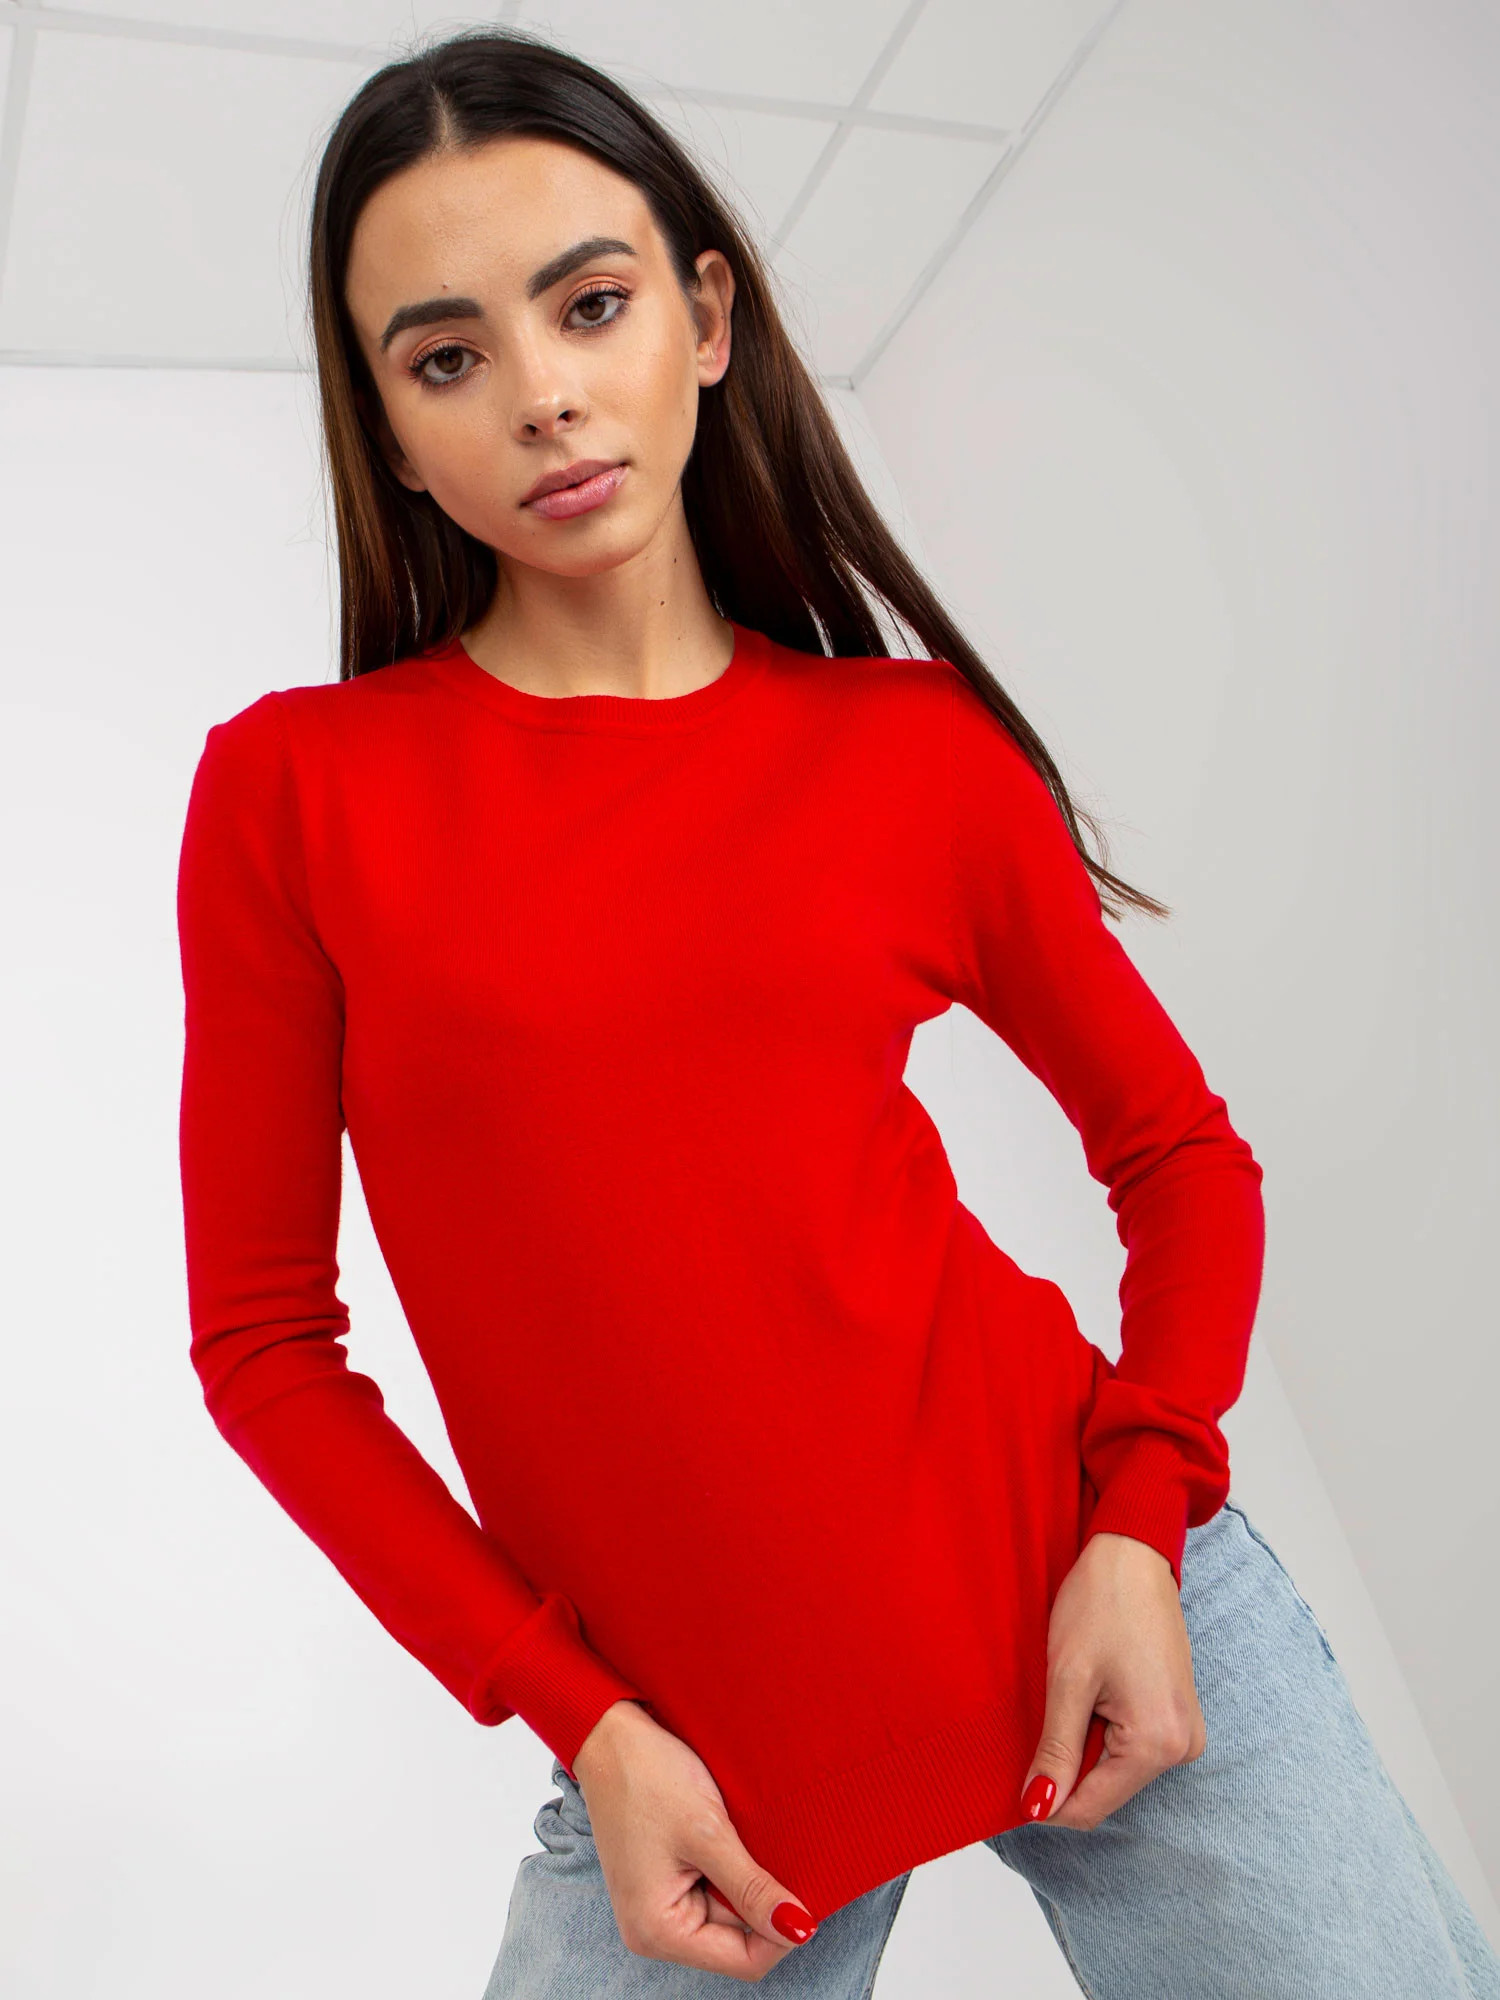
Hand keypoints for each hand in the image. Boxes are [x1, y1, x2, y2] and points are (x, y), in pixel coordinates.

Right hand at [570, 1699, 818, 1981]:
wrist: (610, 1734)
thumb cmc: (647, 1777)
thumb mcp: (708, 1833)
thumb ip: (752, 1888)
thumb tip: (798, 1930)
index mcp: (658, 1931)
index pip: (744, 1961)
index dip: (782, 1932)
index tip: (810, 1893)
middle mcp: (656, 1929)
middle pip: (738, 1940)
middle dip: (764, 1903)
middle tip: (780, 1853)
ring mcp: (660, 1905)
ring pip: (730, 1914)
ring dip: (749, 1882)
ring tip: (752, 1838)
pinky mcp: (667, 1881)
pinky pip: (716, 1891)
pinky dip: (734, 1869)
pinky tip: (736, 1837)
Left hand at [1018, 1531, 1206, 1830]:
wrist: (1133, 1554)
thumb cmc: (1101, 1603)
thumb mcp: (1068, 1679)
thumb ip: (1056, 1750)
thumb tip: (1038, 1807)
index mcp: (1158, 1744)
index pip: (1090, 1807)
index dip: (1046, 1799)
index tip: (1014, 1778)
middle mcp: (1181, 1748)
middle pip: (1103, 1789)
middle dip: (1066, 1764)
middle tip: (1046, 1710)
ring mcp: (1184, 1733)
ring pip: (1113, 1768)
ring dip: (1082, 1743)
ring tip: (1073, 1692)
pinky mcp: (1177, 1717)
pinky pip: (1128, 1746)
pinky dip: (1099, 1729)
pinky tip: (1090, 1691)